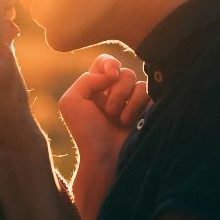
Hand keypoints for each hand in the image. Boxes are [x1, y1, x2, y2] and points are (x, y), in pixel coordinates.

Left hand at [59, 54, 148, 184]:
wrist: (105, 157)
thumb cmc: (86, 132)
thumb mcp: (71, 102)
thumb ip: (86, 79)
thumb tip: (112, 75)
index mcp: (95, 87)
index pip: (105, 62)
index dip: (110, 64)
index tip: (111, 76)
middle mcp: (113, 92)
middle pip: (123, 72)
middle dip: (117, 91)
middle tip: (109, 112)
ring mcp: (131, 101)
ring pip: (137, 81)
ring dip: (127, 101)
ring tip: (120, 120)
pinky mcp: (146, 109)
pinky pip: (148, 93)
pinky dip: (138, 106)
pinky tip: (131, 122)